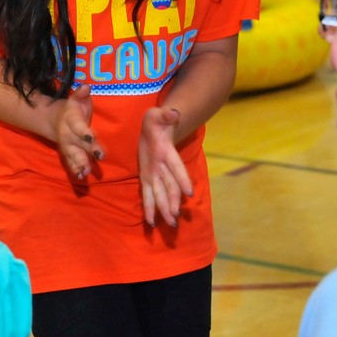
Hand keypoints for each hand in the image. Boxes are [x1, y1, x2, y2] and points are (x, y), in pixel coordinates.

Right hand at [50, 84, 102, 180]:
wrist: (53, 120)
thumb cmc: (73, 109)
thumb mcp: (76, 99)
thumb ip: (81, 94)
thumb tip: (86, 87)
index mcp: (71, 120)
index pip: (78, 126)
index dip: (84, 131)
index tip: (92, 137)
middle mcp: (67, 134)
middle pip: (78, 143)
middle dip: (89, 150)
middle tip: (100, 156)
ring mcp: (66, 146)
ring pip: (73, 156)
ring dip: (80, 164)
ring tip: (87, 173)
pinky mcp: (67, 154)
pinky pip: (70, 163)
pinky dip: (75, 171)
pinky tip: (82, 178)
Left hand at [138, 106, 193, 225]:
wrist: (156, 128)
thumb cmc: (157, 121)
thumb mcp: (158, 114)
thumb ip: (166, 115)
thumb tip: (173, 112)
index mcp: (166, 152)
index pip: (176, 166)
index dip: (182, 178)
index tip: (189, 192)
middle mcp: (163, 167)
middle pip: (170, 186)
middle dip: (173, 201)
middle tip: (175, 217)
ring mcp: (156, 174)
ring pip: (162, 194)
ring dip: (165, 208)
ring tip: (169, 224)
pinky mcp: (147, 177)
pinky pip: (148, 195)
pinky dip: (150, 208)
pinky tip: (152, 223)